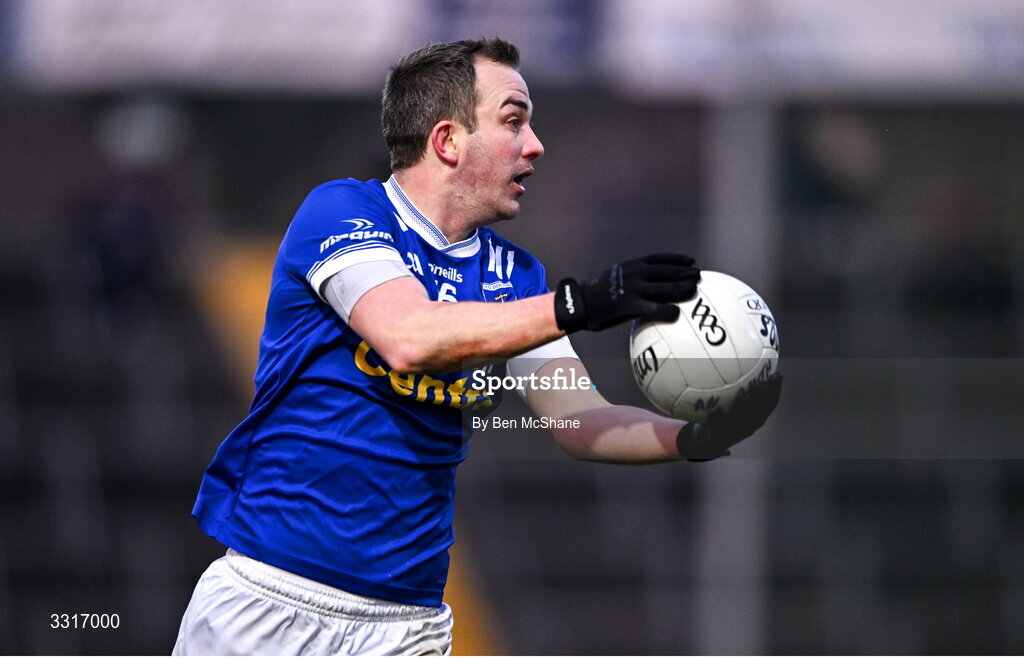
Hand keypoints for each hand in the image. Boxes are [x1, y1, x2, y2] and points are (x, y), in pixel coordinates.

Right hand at [554, 253, 699, 332]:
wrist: (581, 302)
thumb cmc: (597, 294)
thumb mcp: (614, 277)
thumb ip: (630, 277)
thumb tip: (644, 284)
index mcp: (631, 265)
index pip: (659, 258)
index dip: (676, 259)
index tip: (690, 260)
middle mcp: (635, 273)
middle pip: (667, 271)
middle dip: (685, 272)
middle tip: (698, 275)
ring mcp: (633, 288)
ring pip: (665, 288)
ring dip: (682, 288)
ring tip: (694, 290)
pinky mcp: (630, 305)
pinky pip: (654, 308)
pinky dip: (668, 310)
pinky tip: (676, 314)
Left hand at [675, 372, 783, 460]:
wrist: (707, 444)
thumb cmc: (722, 420)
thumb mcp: (734, 405)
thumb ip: (743, 389)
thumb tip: (746, 362)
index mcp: (755, 419)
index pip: (770, 404)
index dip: (776, 390)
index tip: (779, 375)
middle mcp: (748, 427)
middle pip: (759, 411)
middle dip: (763, 397)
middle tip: (765, 382)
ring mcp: (734, 433)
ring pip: (741, 421)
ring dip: (743, 409)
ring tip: (743, 397)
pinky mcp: (719, 439)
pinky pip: (718, 429)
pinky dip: (717, 419)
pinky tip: (715, 410)